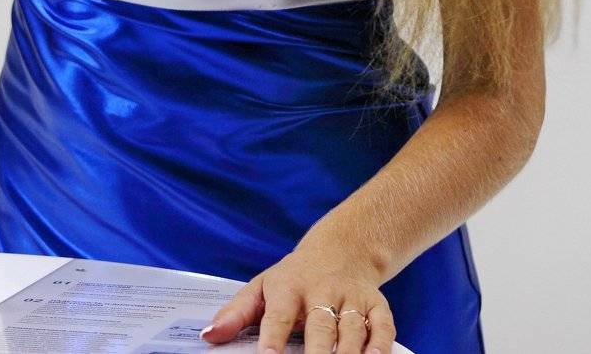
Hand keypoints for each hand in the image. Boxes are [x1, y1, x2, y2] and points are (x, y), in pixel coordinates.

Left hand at [199, 234, 391, 353]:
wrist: (343, 246)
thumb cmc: (294, 277)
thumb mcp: (262, 287)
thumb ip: (236, 313)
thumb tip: (207, 337)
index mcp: (288, 287)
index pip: (278, 315)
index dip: (272, 339)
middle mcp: (322, 290)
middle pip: (320, 325)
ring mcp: (352, 297)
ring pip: (353, 329)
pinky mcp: (377, 304)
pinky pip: (382, 327)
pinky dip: (380, 346)